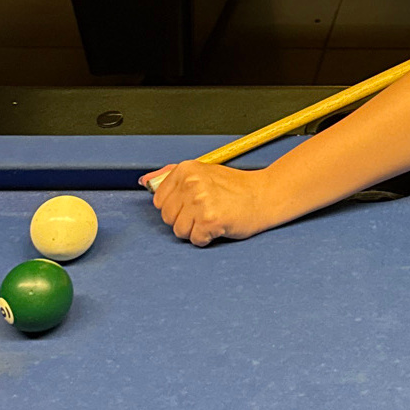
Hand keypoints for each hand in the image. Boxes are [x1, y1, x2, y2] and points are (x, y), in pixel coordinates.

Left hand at [139, 158, 273, 245]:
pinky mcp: (210, 220)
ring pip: (179, 231)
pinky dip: (206, 239)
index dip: (175, 207)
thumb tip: (144, 181)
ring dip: (195, 231)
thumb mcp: (203, 174)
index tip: (191, 205)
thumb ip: (173, 178)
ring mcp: (200, 201)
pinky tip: (219, 227)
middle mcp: (191, 183)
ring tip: (212, 219)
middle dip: (184, 220)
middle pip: (167, 217)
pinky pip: (195, 240)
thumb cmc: (236, 188)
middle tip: (205, 212)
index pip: (159, 200)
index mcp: (186, 169)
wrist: (265, 196)